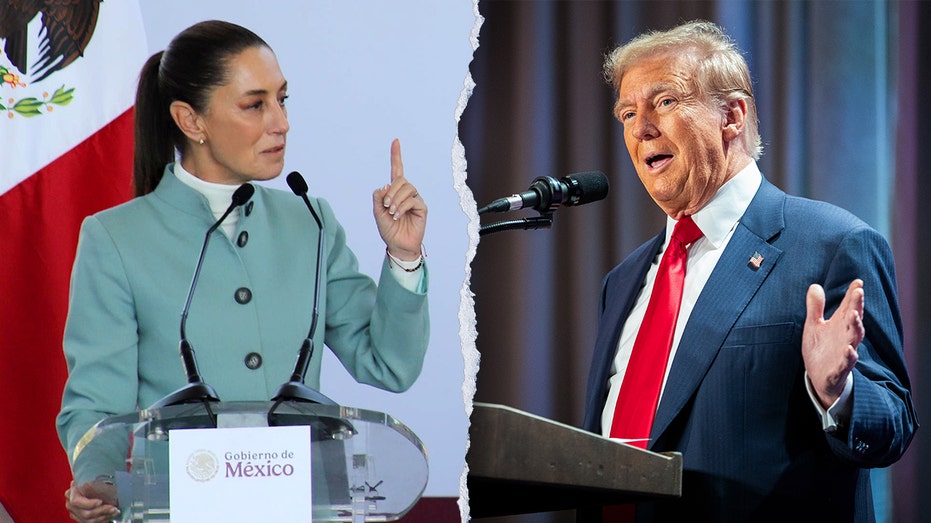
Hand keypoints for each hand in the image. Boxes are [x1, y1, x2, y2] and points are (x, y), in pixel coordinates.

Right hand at [65, 480, 118, 522]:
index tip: (100, 501)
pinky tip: (109, 515)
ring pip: (88, 520)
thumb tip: (108, 471)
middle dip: (102, 511)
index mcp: (71, 493)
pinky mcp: (80, 518)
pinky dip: (102, 519)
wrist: (85, 486)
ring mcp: (75, 513)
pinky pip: (90, 522)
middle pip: (85, 513)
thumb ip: (91, 477)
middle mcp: (70, 504)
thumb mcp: (89, 477)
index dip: (89, 503)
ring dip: (104, 516)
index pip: (76, 501)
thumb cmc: (88, 481)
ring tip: (114, 511)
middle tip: (113, 507)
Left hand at [372, 138, 426, 259]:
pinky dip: (402, 206)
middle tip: (386, 205)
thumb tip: (384, 186)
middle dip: (391, 191)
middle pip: (400, 180)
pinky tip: (398, 215)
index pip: (397, 170)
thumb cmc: (388, 229)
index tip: (396, 141)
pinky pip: (412, 200)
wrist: (398, 245)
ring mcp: (415, 199)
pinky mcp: (422, 208)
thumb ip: (378, 198)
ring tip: (392, 212)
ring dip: (396, 200)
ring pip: (407, 188)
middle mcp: (406, 193)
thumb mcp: (377, 212)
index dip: (396, 156)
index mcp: (395, 191)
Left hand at [802, 279, 864, 408]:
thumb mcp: (814, 325)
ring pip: (854, 339)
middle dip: (856, 306)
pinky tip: (849, 350)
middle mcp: (846, 337)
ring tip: (853, 314)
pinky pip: (846, 363)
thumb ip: (816, 307)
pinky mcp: (839, 368)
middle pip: (854, 320)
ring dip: (855, 327)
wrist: (819, 377)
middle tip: (858, 292)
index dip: (853, 295)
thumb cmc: (821, 348)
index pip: (849, 307)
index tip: (858, 282)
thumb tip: (815, 285)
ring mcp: (844, 353)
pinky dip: (848, 357)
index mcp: (840, 325)